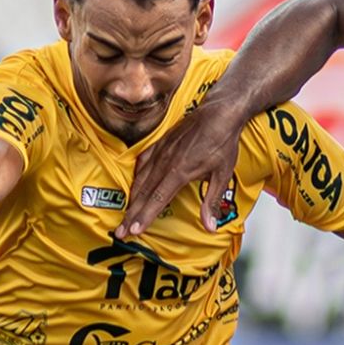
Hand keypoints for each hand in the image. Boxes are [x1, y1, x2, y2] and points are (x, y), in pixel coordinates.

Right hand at [120, 99, 243, 235]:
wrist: (219, 113)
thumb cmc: (222, 142)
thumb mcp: (222, 175)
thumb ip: (211, 202)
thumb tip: (210, 226)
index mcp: (179, 171)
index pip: (156, 200)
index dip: (144, 216)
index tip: (132, 230)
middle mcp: (166, 162)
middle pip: (143, 194)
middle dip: (131, 214)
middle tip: (120, 231)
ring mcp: (161, 151)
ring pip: (140, 179)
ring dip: (131, 199)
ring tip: (125, 215)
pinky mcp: (160, 143)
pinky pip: (142, 162)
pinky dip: (136, 177)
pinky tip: (134, 185)